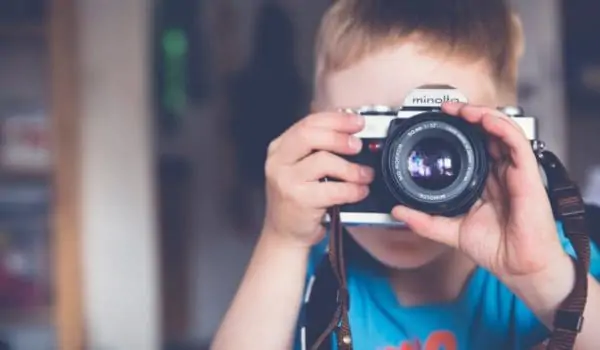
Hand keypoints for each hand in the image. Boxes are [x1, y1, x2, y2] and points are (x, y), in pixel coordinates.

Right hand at [263, 112, 374, 247]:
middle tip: (358, 145)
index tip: (356, 121)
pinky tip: (359, 191)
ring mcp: (286, 181)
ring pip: (324, 161)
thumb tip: (348, 127)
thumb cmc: (297, 199)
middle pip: (310, 135)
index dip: (336, 119)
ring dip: (351, 168)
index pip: (308, 123)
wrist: (284, 233)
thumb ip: (317, 147)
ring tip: (364, 174)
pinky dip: (352, 189)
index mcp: (280, 148)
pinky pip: (334, 189)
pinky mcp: (299, 200)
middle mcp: (278, 162)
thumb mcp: (299, 167)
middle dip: (340, 137)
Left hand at [391, 102, 567, 280]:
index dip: (458, 130)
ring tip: (460, 109)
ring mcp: (515, 171)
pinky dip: (500, 126)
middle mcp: (501, 172)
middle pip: (487, 132)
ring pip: (502, 130)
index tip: (438, 121)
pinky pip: (516, 141)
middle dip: (467, 115)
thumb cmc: (495, 249)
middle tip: (446, 109)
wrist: (518, 267)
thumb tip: (397, 211)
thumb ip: (424, 221)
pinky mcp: (528, 173)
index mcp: (486, 181)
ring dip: (481, 114)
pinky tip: (484, 120)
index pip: (474, 146)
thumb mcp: (450, 230)